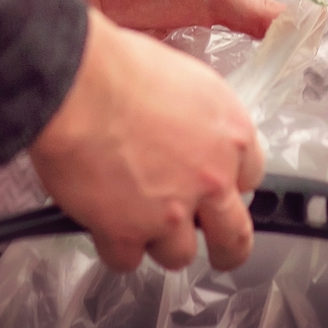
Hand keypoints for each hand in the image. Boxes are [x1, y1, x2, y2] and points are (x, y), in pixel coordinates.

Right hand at [30, 11, 263, 271]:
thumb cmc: (119, 68)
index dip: (229, 185)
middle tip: (216, 247)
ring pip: (179, 255)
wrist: (77, 83)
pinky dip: (115, 246)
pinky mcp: (128, 232)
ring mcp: (171, 212)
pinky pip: (127, 260)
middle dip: (227, 247)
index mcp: (230, 134)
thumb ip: (200, 122)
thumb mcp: (185, 80)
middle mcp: (210, 178)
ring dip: (159, 241)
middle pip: (235, 236)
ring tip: (136, 217)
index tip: (218, 189)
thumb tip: (191, 138)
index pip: (250, 178)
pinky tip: (104, 224)